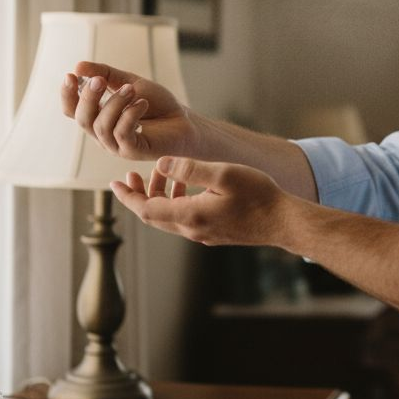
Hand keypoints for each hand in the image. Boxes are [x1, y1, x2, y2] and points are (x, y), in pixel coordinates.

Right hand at [60, 61, 197, 160]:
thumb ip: (106, 75)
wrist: (185, 121)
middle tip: (99, 80)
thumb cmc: (158, 104)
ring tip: (131, 89)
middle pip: (82, 119)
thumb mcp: (130, 82)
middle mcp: (103, 134)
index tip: (71, 75)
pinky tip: (143, 103)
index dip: (67, 94)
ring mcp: (117, 145)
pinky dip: (130, 114)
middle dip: (88, 97)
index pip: (71, 110)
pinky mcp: (133, 151)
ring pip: (101, 126)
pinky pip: (121, 133)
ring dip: (114, 103)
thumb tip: (79, 66)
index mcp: (98, 117)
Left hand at [110, 157, 291, 246]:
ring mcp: (203, 234)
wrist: (284, 222)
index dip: (127, 196)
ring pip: (168, 218)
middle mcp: (192, 229)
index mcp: (189, 215)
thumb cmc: (259, 196)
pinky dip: (175, 203)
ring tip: (160, 175)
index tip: (114, 183)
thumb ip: (190, 169)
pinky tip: (187, 188)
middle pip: (152, 215)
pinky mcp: (214, 234)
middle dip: (137, 195)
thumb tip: (161, 164)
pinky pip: (184, 220)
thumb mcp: (223, 174)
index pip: (145, 209)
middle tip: (129, 176)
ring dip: (158, 198)